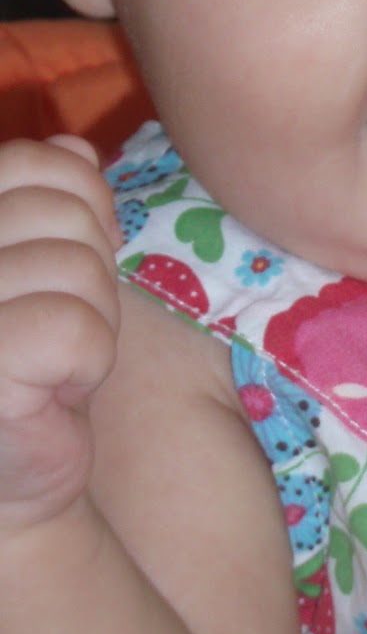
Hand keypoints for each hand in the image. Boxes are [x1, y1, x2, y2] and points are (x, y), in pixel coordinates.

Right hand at [0, 136, 121, 529]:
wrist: (8, 485)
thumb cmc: (29, 360)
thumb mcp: (45, 263)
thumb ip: (51, 198)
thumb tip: (75, 147)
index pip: (25, 162)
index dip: (80, 198)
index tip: (76, 252)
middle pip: (61, 212)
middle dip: (90, 268)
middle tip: (59, 322)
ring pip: (77, 268)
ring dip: (92, 318)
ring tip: (53, 357)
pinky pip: (77, 328)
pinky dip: (90, 361)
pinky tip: (55, 391)